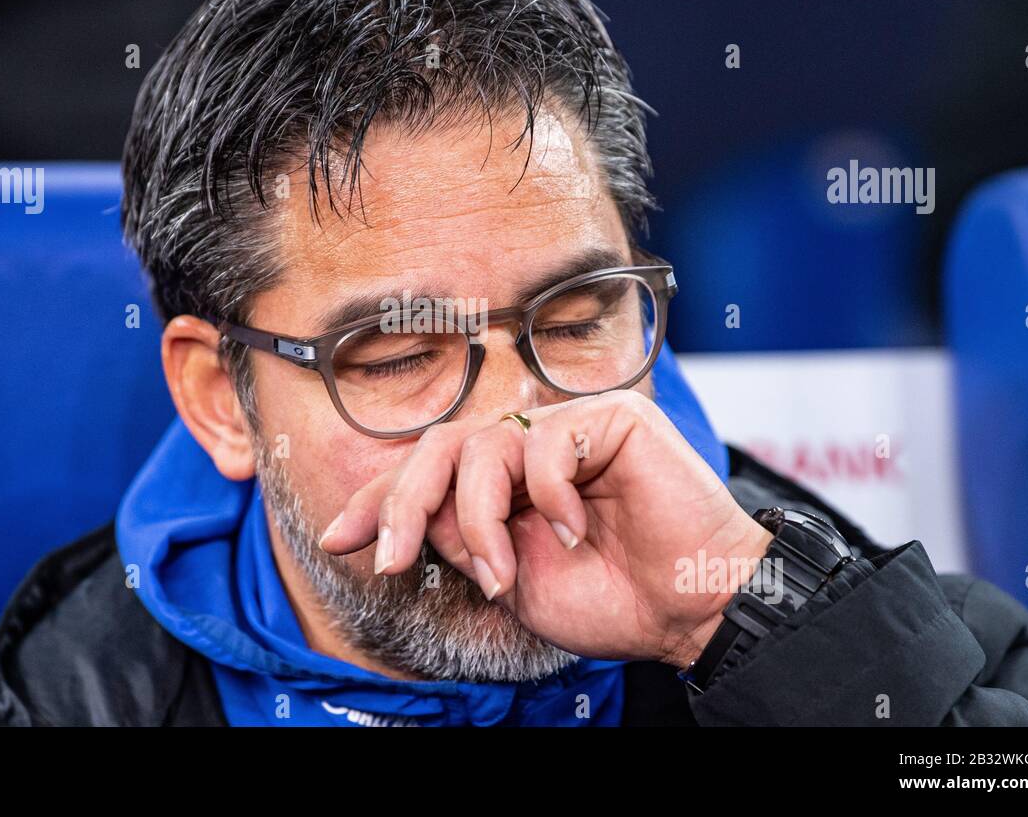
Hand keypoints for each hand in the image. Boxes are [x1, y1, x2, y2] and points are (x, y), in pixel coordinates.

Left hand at [320, 389, 774, 668]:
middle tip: (392, 560)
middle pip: (439, 447)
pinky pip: (542, 443)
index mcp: (505, 482)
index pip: (428, 473)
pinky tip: (575, 532)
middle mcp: (529, 445)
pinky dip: (547, 497)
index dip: (379, 501)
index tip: (337, 540)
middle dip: (402, 504)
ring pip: (480, 446)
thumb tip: (406, 517)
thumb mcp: (511, 580)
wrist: (690, 609)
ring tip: (501, 575)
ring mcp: (568, 426)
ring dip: (476, 520)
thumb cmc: (611, 599)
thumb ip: (460, 539)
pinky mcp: (609, 418)